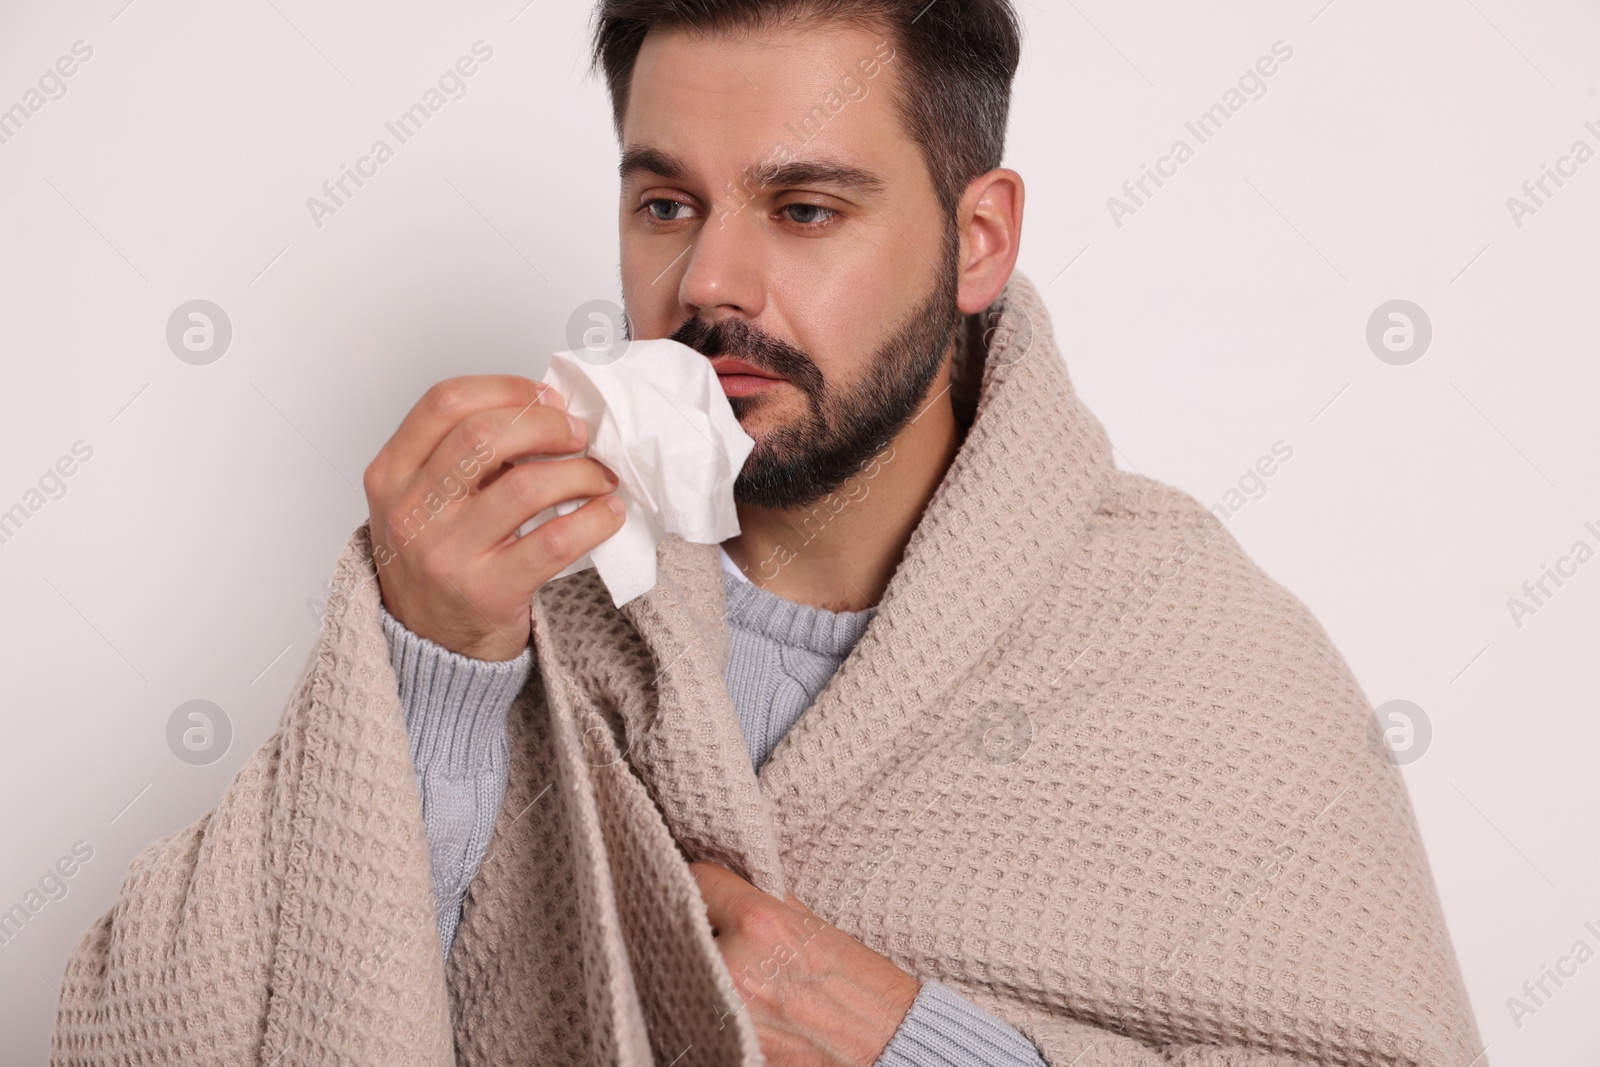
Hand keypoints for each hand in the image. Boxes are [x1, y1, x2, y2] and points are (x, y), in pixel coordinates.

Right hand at [364, 374, 624, 660]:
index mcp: (391, 474)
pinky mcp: (488, 592)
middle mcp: (411, 511)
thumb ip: (464, 455)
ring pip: (526, 486)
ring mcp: (447, 554)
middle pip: (485, 435)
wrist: (429, 645)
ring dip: (579, 472)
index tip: (545, 397)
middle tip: (579, 435)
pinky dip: (592, 520)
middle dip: (547, 424)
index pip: (444, 402)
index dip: (506, 389)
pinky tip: (606, 513)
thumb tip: (544, 410)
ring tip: (599, 477)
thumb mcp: (423, 500)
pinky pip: (554, 541)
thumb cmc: (436, 561)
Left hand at [690, 861, 920, 1065]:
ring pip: (684, 970)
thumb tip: (731, 884)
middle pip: (682, 926)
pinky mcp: (724, 1045)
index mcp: (760, 924)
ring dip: (699, 966)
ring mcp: (724, 1012)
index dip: (708, 883)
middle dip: (701, 927)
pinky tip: (732, 1000)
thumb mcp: (815, 925)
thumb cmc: (862, 987)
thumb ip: (765, 901)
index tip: (712, 890)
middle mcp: (733, 966)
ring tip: (731, 969)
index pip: (699, 879)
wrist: (885, 1046)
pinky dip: (706, 1002)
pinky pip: (695, 1011)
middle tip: (720, 931)